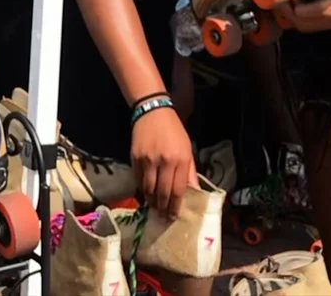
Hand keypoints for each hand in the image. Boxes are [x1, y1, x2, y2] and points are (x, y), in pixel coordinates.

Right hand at [129, 105, 195, 219]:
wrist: (153, 112)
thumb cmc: (174, 132)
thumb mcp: (187, 150)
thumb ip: (189, 173)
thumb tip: (195, 193)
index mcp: (180, 160)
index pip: (178, 190)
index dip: (175, 206)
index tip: (174, 216)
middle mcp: (164, 162)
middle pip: (162, 193)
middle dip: (163, 208)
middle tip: (164, 218)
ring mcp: (147, 160)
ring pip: (148, 189)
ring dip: (152, 201)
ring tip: (155, 208)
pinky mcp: (135, 158)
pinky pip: (138, 180)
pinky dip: (143, 189)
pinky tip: (146, 194)